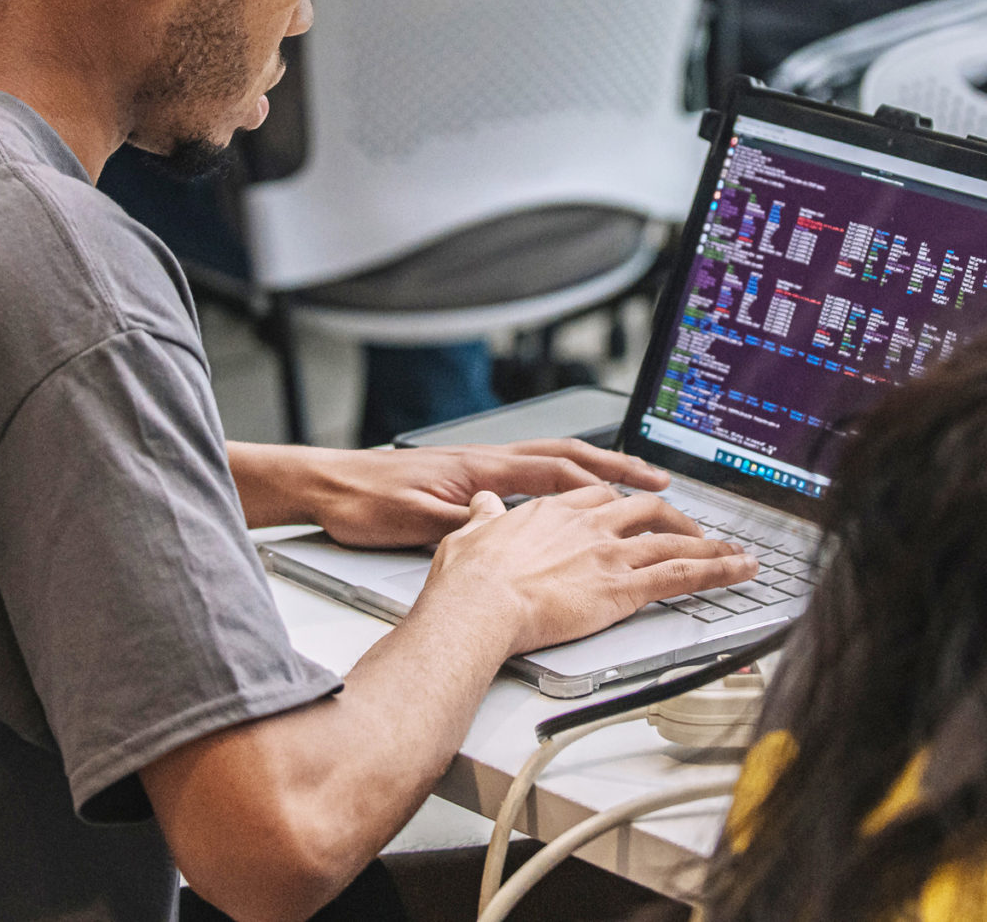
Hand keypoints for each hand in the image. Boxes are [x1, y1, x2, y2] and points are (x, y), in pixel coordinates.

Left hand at [305, 440, 671, 549]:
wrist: (328, 484)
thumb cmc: (365, 500)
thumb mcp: (415, 522)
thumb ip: (464, 525)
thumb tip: (502, 529)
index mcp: (481, 469)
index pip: (556, 472)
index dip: (602, 486)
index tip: (641, 497)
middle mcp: (486, 461)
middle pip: (566, 457)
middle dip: (616, 467)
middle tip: (658, 481)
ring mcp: (478, 467)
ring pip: (550, 461)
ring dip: (593, 471)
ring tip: (629, 484)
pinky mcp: (467, 479)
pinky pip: (528, 474)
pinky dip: (561, 481)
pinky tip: (570, 499)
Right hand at [420, 484, 756, 654]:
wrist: (480, 604)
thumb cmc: (470, 580)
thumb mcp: (470, 534)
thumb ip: (486, 517)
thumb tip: (485, 504)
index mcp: (553, 511)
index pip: (600, 498)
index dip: (621, 504)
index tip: (631, 509)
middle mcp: (589, 525)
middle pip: (644, 511)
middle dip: (673, 517)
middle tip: (690, 528)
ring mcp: (610, 554)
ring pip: (673, 541)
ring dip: (710, 546)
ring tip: (735, 552)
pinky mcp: (624, 587)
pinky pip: (682, 575)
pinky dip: (717, 571)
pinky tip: (738, 571)